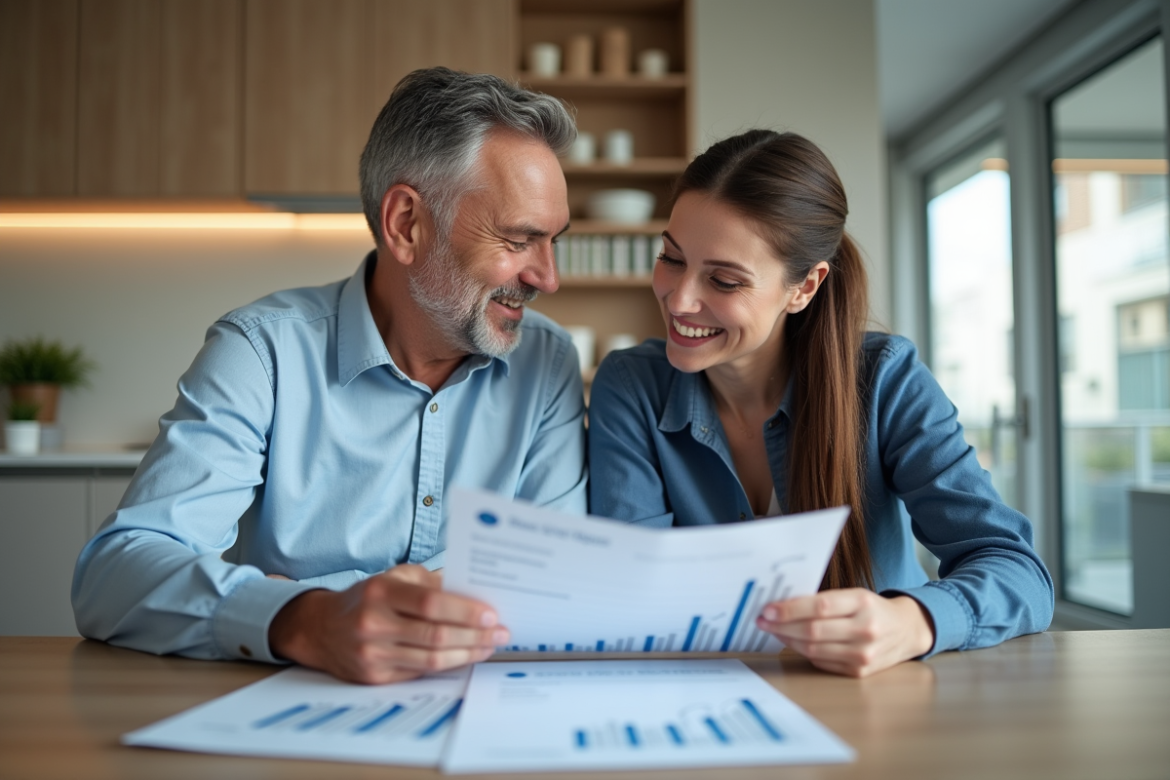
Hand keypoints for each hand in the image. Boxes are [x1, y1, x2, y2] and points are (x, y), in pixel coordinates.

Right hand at [268, 564, 507, 683]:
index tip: (491, 614)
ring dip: (467, 653)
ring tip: (489, 646)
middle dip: (475, 635)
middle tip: (501, 633)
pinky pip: (420, 672)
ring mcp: (372, 654)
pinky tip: (465, 656)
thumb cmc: (367, 597)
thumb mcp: (394, 576)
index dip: (465, 611)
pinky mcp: (374, 677)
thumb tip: (473, 593)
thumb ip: (431, 582)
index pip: (430, 603)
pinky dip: (448, 665)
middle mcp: (373, 623)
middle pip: (435, 634)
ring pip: (431, 659)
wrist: (320, 629)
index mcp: (381, 591)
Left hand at [756, 590, 934, 677]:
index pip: (820, 606)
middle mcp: (865, 630)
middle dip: (781, 626)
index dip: (790, 609)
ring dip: (788, 640)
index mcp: (863, 603)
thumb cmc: (874, 609)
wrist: (907, 631)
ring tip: (773, 630)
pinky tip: (793, 642)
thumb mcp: (855, 595)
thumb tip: (784, 606)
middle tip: (762, 620)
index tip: (768, 609)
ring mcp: (863, 654)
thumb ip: (825, 600)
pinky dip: (803, 652)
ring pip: (814, 649)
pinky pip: (822, 662)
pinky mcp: (859, 672)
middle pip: (813, 630)